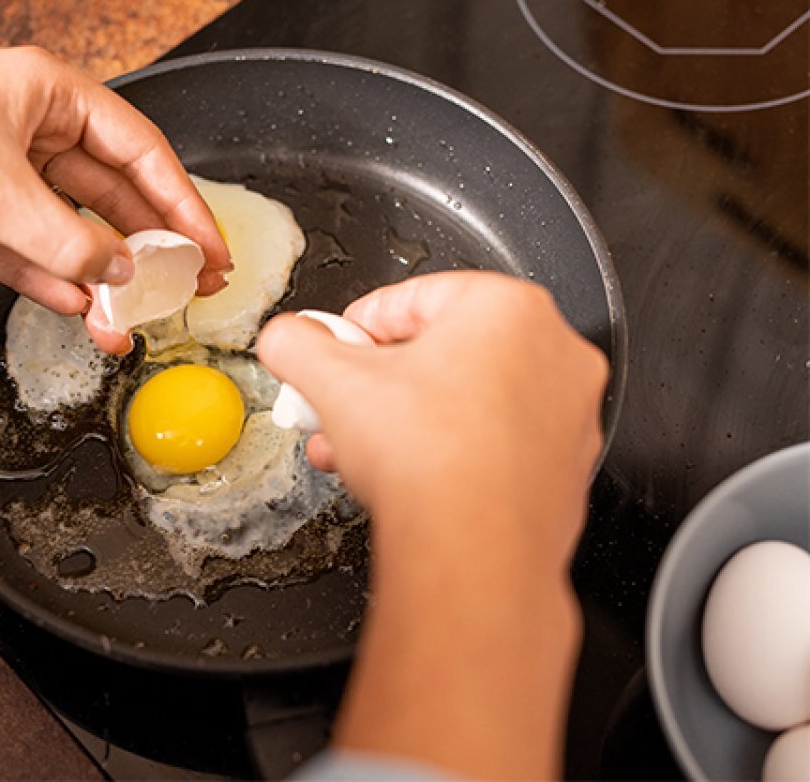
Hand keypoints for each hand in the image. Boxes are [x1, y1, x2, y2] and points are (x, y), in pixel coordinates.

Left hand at [0, 47, 229, 352]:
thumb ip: (68, 242)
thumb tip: (122, 274)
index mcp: (51, 94)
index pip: (140, 152)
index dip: (182, 205)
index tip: (209, 249)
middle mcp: (31, 125)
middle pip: (111, 192)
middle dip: (147, 245)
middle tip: (187, 287)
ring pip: (68, 227)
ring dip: (97, 274)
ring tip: (130, 316)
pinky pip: (23, 246)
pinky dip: (48, 277)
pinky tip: (78, 306)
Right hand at [256, 272, 608, 778]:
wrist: (473, 554)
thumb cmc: (429, 460)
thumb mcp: (331, 382)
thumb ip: (296, 344)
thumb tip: (286, 338)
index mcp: (508, 308)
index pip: (411, 298)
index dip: (355, 329)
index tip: (332, 353)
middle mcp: (552, 352)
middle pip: (440, 352)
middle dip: (375, 384)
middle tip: (339, 405)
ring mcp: (566, 414)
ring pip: (465, 400)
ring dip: (403, 421)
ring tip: (355, 450)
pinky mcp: (563, 468)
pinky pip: (492, 443)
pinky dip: (447, 453)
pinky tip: (403, 479)